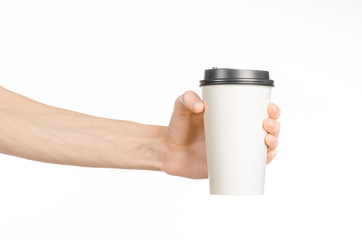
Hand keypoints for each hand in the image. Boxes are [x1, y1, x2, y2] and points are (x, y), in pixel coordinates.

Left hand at [162, 90, 280, 178]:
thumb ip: (187, 99)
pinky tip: (268, 157)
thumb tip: (200, 105)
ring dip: (274, 143)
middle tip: (267, 125)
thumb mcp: (181, 107)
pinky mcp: (231, 163)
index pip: (257, 110)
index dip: (270, 110)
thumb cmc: (178, 126)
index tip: (270, 108)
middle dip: (274, 126)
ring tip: (268, 141)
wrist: (169, 151)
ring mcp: (235, 148)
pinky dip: (264, 161)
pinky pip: (252, 163)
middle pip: (265, 128)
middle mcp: (237, 131)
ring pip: (263, 146)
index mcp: (231, 115)